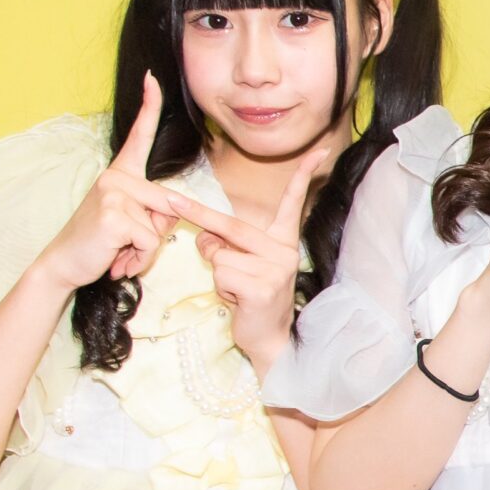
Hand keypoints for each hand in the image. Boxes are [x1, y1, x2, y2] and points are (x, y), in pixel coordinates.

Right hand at [37, 75, 184, 289]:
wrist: (64, 264)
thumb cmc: (102, 243)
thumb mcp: (133, 222)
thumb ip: (156, 212)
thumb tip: (176, 210)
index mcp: (121, 173)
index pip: (139, 135)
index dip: (150, 106)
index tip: (152, 78)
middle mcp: (116, 177)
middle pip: (171, 204)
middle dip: (158, 234)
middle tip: (125, 244)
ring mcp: (113, 193)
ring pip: (161, 227)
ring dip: (146, 250)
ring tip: (119, 250)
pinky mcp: (113, 215)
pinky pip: (150, 241)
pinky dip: (139, 259)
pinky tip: (115, 258)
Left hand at [164, 138, 335, 373]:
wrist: (269, 339)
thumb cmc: (253, 297)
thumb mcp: (243, 264)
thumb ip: (229, 243)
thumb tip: (205, 234)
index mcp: (283, 241)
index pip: (293, 202)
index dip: (304, 175)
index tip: (320, 150)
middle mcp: (284, 251)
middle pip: (231, 225)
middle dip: (196, 214)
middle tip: (169, 200)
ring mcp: (275, 268)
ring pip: (218, 254)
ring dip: (215, 270)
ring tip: (234, 287)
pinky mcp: (261, 286)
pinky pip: (221, 273)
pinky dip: (220, 287)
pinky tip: (237, 299)